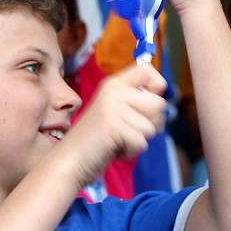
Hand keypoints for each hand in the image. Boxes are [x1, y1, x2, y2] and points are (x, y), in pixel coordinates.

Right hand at [61, 63, 167, 186]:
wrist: (68, 161)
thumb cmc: (95, 140)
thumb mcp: (114, 111)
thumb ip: (135, 102)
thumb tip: (162, 99)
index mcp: (113, 84)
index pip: (147, 69)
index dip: (157, 87)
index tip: (147, 104)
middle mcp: (113, 91)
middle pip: (159, 103)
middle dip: (150, 123)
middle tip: (129, 131)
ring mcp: (113, 107)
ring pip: (152, 126)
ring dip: (138, 140)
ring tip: (118, 140)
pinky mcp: (113, 126)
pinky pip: (141, 142)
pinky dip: (131, 151)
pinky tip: (114, 149)